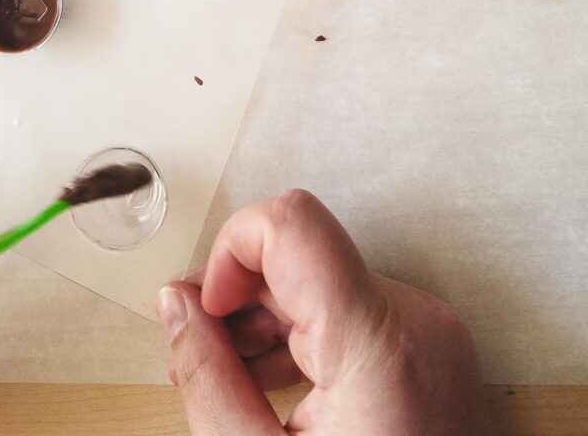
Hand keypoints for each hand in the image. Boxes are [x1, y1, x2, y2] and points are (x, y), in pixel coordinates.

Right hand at [157, 190, 489, 434]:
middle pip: (301, 256)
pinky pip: (351, 312)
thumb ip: (207, 375)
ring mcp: (431, 334)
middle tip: (202, 350)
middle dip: (239, 295)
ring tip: (234, 380)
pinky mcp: (432, 348)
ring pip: (323, 281)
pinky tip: (275, 385)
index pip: (292, 223)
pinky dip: (305, 337)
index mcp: (380, 344)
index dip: (231, 249)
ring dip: (268, 319)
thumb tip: (176, 307)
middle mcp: (417, 322)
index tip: (209, 303)